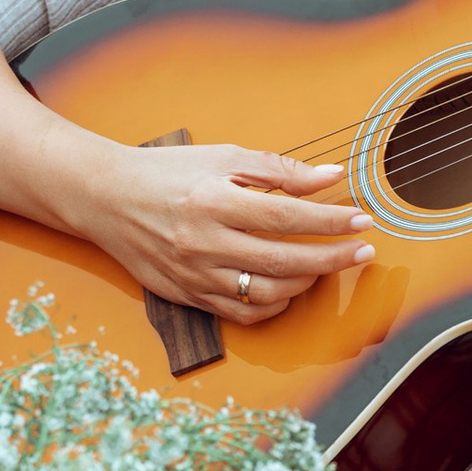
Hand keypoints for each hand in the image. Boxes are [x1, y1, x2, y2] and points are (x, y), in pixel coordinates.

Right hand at [61, 142, 370, 324]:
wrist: (107, 198)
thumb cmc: (167, 173)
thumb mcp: (222, 157)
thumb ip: (278, 170)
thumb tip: (329, 179)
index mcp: (213, 202)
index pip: (285, 217)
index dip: (330, 222)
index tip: (362, 220)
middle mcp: (203, 243)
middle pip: (283, 260)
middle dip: (332, 258)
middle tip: (363, 250)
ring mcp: (195, 274)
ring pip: (266, 294)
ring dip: (307, 282)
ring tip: (327, 265)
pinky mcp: (188, 295)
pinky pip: (242, 313)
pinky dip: (274, 305)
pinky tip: (291, 287)